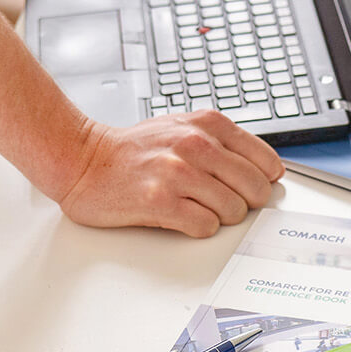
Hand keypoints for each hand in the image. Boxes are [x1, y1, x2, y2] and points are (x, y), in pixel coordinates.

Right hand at [39, 111, 286, 237]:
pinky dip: (199, 227)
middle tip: (225, 202)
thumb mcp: (183, 127)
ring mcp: (178, 173)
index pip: (267, 161)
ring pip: (234, 210)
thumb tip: (264, 169)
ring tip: (195, 206)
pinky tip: (182, 216)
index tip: (255, 189)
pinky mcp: (160, 201)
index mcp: (207, 124)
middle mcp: (196, 145)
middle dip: (245, 202)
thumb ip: (222, 142)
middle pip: (255, 189)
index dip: (264, 181)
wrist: (84, 160)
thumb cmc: (134, 149)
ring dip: (220, 216)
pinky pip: (206, 226)